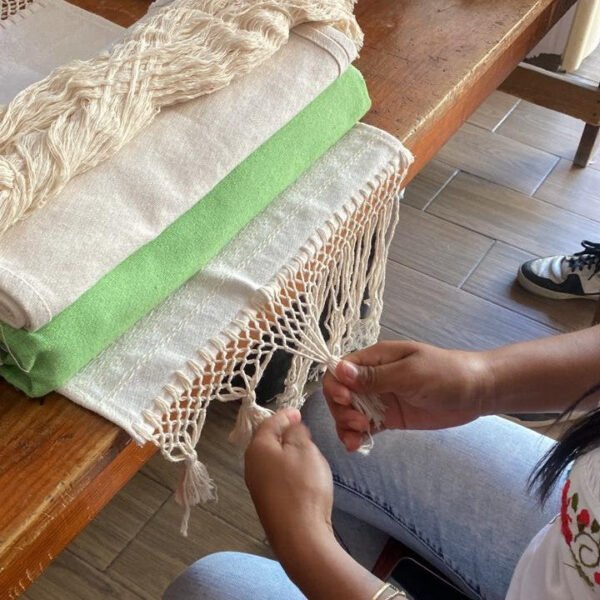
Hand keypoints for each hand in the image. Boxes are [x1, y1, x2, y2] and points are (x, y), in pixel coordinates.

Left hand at [245, 409, 383, 599]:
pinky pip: (275, 475)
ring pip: (271, 459)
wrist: (299, 535)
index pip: (269, 422)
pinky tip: (299, 472)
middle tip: (300, 427)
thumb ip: (296, 433)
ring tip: (303, 448)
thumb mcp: (305, 450)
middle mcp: (251, 465)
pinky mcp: (266, 501)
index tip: (297, 411)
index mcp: (258, 447)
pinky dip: (286, 467)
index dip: (284, 415)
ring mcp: (256, 485)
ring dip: (285, 451)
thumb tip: (291, 427)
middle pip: (266, 441)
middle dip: (283, 432)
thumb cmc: (303, 487)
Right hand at [323, 341, 488, 450]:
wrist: (477, 392)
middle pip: (340, 393)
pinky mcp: (390, 418)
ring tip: (357, 438)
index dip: (336, 386)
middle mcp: (373, 378)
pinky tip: (357, 445)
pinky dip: (356, 435)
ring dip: (345, 425)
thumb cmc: (446, 374)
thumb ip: (375, 376)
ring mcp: (381, 398)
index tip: (347, 401)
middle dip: (341, 410)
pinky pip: (365, 426)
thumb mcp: (409, 373)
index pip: (340, 369)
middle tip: (360, 423)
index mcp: (376, 359)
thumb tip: (339, 370)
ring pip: (349, 412)